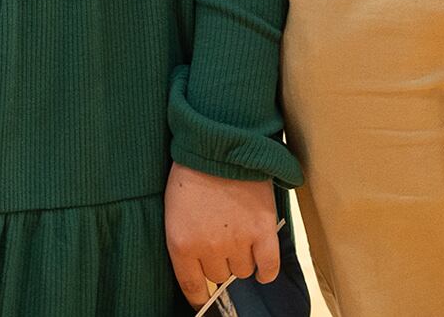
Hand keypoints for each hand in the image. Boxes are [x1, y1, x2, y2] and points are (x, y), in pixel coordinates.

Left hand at [164, 163, 279, 303]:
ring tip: (241, 236)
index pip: (192, 287)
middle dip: (220, 262)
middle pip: (220, 276)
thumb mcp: (174, 211)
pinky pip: (269, 266)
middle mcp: (209, 248)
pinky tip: (264, 269)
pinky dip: (268, 271)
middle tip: (222, 241)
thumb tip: (200, 271)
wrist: (218, 144)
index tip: (204, 298)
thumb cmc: (191, 174)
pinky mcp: (262, 230)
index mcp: (181, 245)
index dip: (200, 297)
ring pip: (244, 270)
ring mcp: (237, 241)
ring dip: (243, 259)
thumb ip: (186, 242)